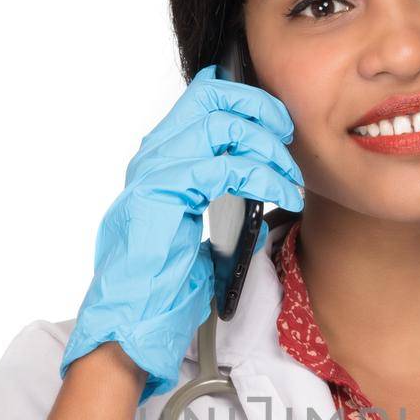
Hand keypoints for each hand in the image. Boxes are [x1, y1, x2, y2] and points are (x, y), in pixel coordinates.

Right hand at [60, 65, 305, 398]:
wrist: (130, 322)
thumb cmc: (160, 287)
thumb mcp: (196, 233)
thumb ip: (216, 203)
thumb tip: (256, 192)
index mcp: (160, 161)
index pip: (201, 98)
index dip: (243, 97)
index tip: (277, 122)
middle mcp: (153, 157)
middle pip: (212, 98)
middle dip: (261, 111)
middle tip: (288, 139)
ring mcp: (154, 173)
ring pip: (222, 125)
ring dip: (268, 148)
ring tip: (288, 178)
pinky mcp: (164, 194)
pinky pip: (226, 167)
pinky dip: (263, 177)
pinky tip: (280, 194)